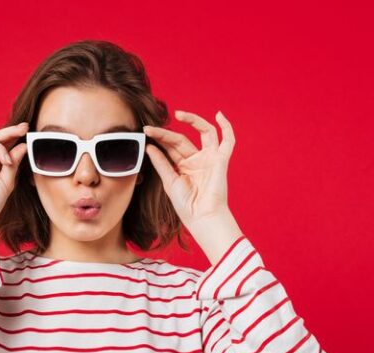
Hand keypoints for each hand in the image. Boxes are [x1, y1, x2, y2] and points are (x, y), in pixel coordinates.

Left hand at [142, 110, 234, 229]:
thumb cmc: (187, 206)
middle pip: (182, 139)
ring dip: (193, 120)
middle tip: (149, 128)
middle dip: (166, 133)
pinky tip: (219, 116)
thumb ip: (161, 163)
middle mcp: (198, 160)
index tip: (146, 131)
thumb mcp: (169, 182)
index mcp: (185, 166)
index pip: (172, 147)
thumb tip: (149, 147)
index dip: (160, 138)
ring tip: (178, 114)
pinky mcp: (221, 161)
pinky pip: (228, 141)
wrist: (202, 218)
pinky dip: (227, 128)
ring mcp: (210, 159)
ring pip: (204, 133)